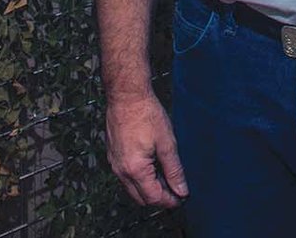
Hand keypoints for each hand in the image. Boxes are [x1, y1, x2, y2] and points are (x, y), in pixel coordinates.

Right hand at [106, 92, 188, 207]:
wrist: (126, 95)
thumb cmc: (146, 113)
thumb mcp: (166, 142)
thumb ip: (174, 170)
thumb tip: (181, 190)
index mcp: (135, 170)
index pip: (153, 198)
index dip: (169, 201)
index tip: (181, 198)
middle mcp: (121, 171)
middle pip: (141, 198)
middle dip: (159, 197)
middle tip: (176, 189)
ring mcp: (114, 164)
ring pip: (132, 188)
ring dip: (149, 188)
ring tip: (166, 176)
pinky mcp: (113, 155)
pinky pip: (126, 176)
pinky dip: (139, 178)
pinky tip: (152, 165)